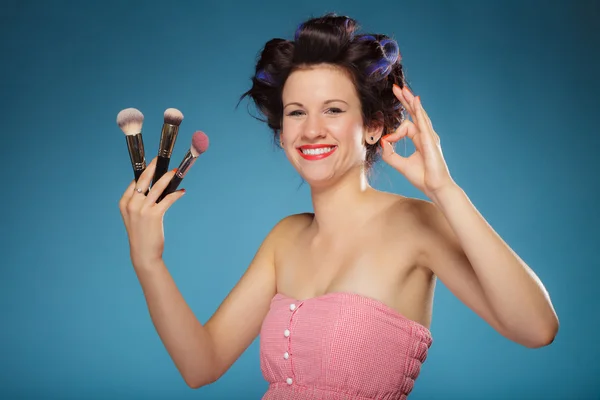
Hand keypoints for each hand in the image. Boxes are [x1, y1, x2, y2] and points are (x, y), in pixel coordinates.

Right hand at [118, 157, 185, 268]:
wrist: (143, 253)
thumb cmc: (142, 234)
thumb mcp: (135, 216)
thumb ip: (140, 202)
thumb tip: (156, 188)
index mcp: (124, 203)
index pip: (134, 182)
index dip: (144, 171)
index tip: (152, 163)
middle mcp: (131, 204)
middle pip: (143, 179)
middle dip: (153, 167)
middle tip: (160, 159)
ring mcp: (142, 209)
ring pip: (157, 187)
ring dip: (167, 178)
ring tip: (175, 172)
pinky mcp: (154, 215)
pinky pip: (167, 199)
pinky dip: (176, 194)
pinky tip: (182, 192)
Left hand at [380, 85, 455, 199]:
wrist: (434, 187)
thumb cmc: (422, 177)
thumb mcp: (400, 164)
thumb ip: (390, 154)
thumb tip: (383, 141)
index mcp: (420, 139)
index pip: (408, 123)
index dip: (396, 127)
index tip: (387, 139)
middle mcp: (425, 135)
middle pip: (415, 113)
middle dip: (405, 100)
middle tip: (397, 88)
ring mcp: (429, 136)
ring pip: (418, 114)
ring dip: (410, 101)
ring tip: (402, 90)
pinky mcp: (430, 140)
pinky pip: (423, 122)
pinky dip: (418, 110)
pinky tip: (414, 100)